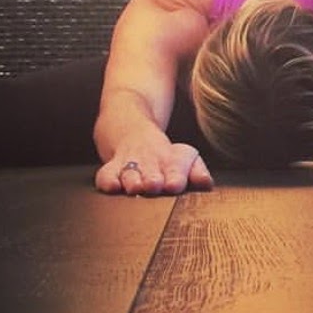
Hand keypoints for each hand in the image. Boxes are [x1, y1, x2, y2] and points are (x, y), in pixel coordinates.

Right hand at [95, 137, 213, 195]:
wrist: (128, 125)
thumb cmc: (160, 151)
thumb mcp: (182, 157)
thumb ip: (196, 171)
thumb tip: (207, 183)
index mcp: (169, 159)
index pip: (175, 167)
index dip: (175, 175)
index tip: (175, 184)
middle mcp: (149, 161)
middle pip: (151, 170)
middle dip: (152, 178)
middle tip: (154, 185)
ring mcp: (128, 163)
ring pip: (129, 172)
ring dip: (131, 180)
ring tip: (134, 187)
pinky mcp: (110, 167)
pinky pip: (105, 173)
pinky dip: (107, 180)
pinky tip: (111, 186)